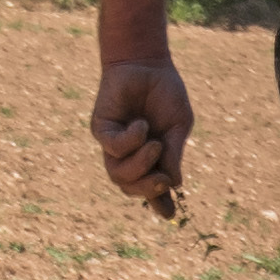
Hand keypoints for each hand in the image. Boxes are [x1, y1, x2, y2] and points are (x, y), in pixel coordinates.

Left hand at [90, 57, 192, 207]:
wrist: (147, 64)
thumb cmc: (165, 94)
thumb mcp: (178, 126)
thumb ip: (174, 153)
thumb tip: (174, 184)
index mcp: (151, 157)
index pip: (151, 187)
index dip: (159, 203)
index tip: (169, 215)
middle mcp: (130, 154)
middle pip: (129, 188)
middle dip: (148, 190)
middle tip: (164, 179)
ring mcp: (114, 143)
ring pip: (117, 175)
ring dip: (140, 166)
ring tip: (155, 145)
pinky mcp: (101, 128)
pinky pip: (112, 147)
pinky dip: (132, 140)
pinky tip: (143, 125)